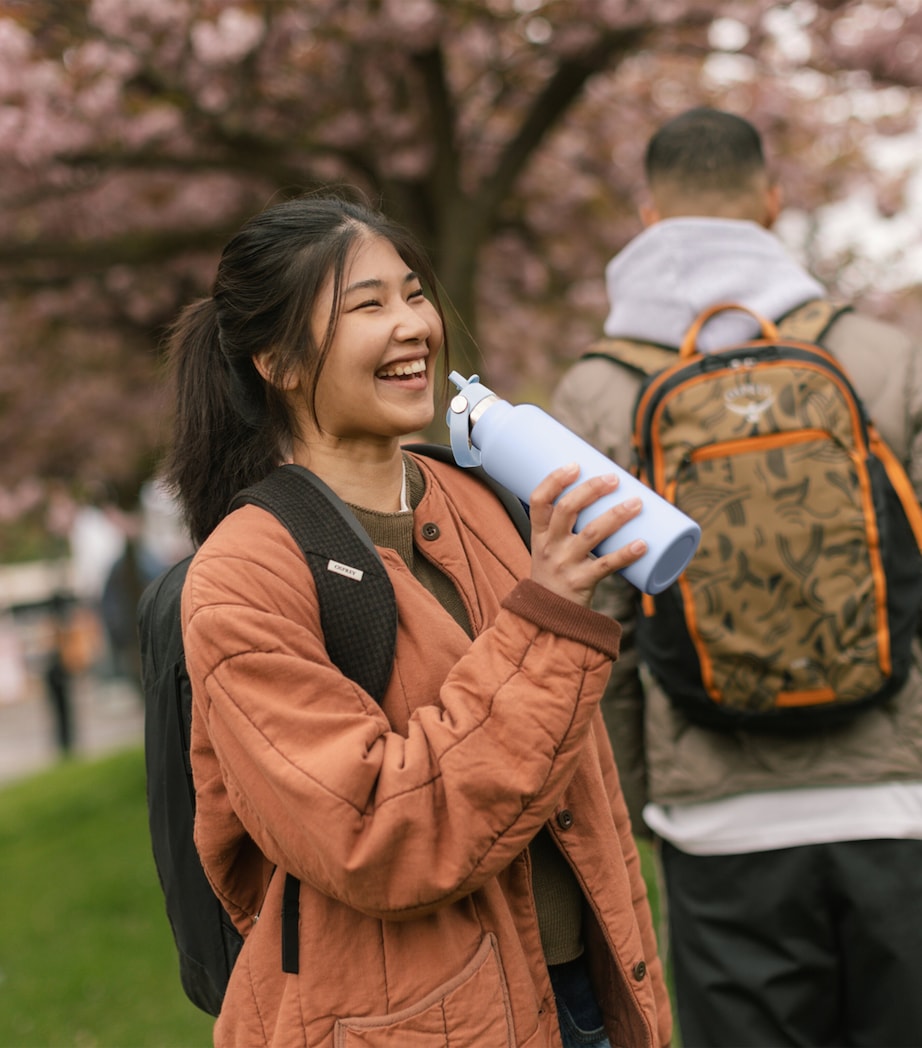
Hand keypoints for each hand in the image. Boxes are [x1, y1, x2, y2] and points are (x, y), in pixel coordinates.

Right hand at [528, 463, 645, 607]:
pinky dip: (627, 553)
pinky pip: (607, 565)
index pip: (538, 500)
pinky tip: (643, 544)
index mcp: (539, 534)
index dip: (554, 480)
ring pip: (592, 534)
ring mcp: (565, 565)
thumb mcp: (549, 547)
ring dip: (616, 515)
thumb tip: (606, 492)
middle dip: (592, 490)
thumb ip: (570, 524)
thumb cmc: (556, 571)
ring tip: (637, 502)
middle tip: (614, 478)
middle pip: (567, 510)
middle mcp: (549, 547)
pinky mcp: (582, 582)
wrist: (547, 616)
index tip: (575, 465)